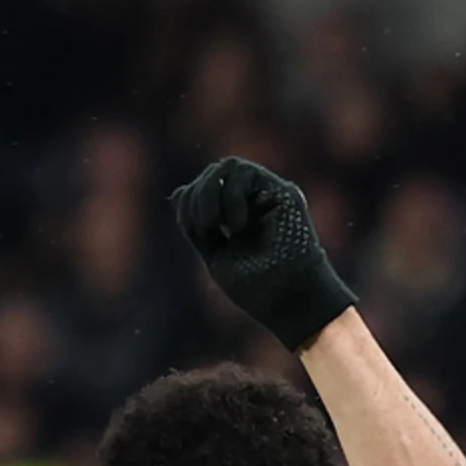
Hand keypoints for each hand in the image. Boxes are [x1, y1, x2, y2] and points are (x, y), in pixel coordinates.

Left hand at [170, 155, 358, 352]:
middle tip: (206, 229)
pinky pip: (245, 172)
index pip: (200, 189)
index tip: (198, 232)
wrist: (286, 298)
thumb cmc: (255, 285)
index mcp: (234, 214)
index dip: (189, 204)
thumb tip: (179, 193)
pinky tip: (238, 226)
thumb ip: (198, 225)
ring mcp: (268, 193)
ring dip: (211, 194)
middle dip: (198, 199)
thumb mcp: (215, 252)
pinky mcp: (283, 191)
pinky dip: (232, 197)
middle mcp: (253, 199)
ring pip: (228, 166)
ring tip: (218, 226)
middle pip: (213, 174)